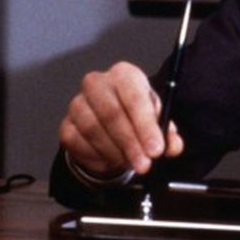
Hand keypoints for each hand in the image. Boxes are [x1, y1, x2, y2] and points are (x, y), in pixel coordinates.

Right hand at [58, 61, 183, 176]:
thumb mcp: (158, 120)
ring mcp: (77, 104)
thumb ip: (168, 133)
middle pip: (111, 113)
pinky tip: (113, 160)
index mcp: (125, 75)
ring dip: (116, 152)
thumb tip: (173, 147)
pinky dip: (98, 157)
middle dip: (131, 143)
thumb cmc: (137, 115)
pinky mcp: (66, 126)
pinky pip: (79, 144)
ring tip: (132, 163)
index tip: (156, 149)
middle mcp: (97, 83)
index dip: (146, 126)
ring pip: (94, 130)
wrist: (110, 122)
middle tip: (145, 164)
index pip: (134, 97)